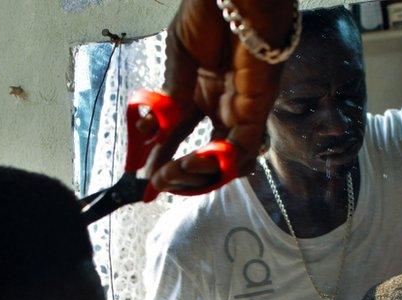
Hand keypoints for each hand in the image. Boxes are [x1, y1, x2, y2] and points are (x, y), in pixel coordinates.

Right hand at [146, 0, 295, 193]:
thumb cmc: (210, 14)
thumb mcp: (179, 57)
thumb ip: (170, 96)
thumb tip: (153, 131)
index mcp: (202, 94)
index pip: (179, 136)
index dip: (161, 158)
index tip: (143, 177)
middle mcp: (223, 108)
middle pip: (204, 158)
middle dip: (179, 175)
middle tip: (155, 180)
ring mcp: (241, 111)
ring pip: (225, 162)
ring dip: (198, 174)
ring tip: (174, 169)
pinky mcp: (258, 109)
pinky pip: (242, 148)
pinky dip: (219, 161)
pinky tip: (194, 159)